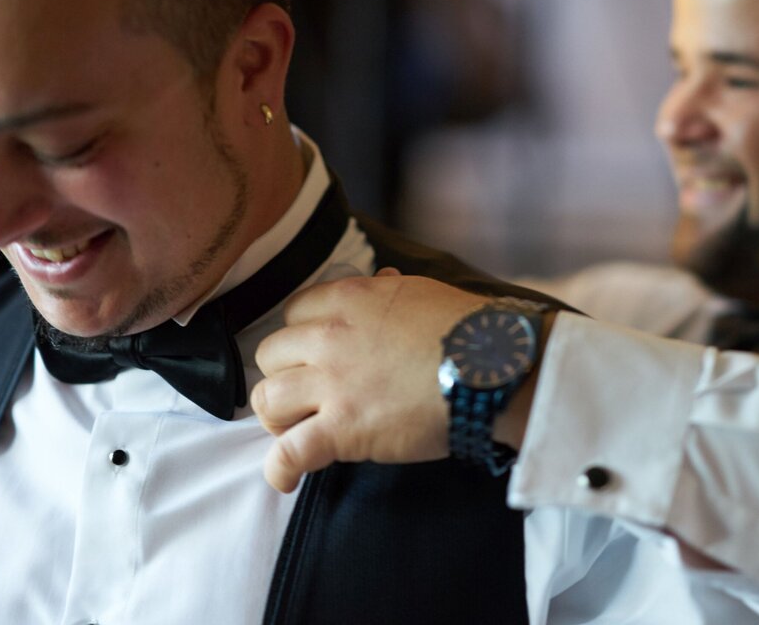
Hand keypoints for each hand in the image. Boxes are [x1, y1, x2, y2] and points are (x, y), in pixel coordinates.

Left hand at [252, 267, 489, 492]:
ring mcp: (332, 385)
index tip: (315, 355)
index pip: (293, 314)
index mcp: (347, 300)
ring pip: (267, 400)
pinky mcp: (342, 429)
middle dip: (285, 375)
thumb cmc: (467, 330)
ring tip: (296, 431)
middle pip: (270, 356)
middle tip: (307, 395)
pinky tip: (286, 478)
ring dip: (278, 418)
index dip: (301, 337)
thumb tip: (382, 280)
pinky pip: (289, 452)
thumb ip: (387, 291)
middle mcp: (329, 337)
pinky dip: (280, 469)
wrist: (491, 367)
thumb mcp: (420, 293)